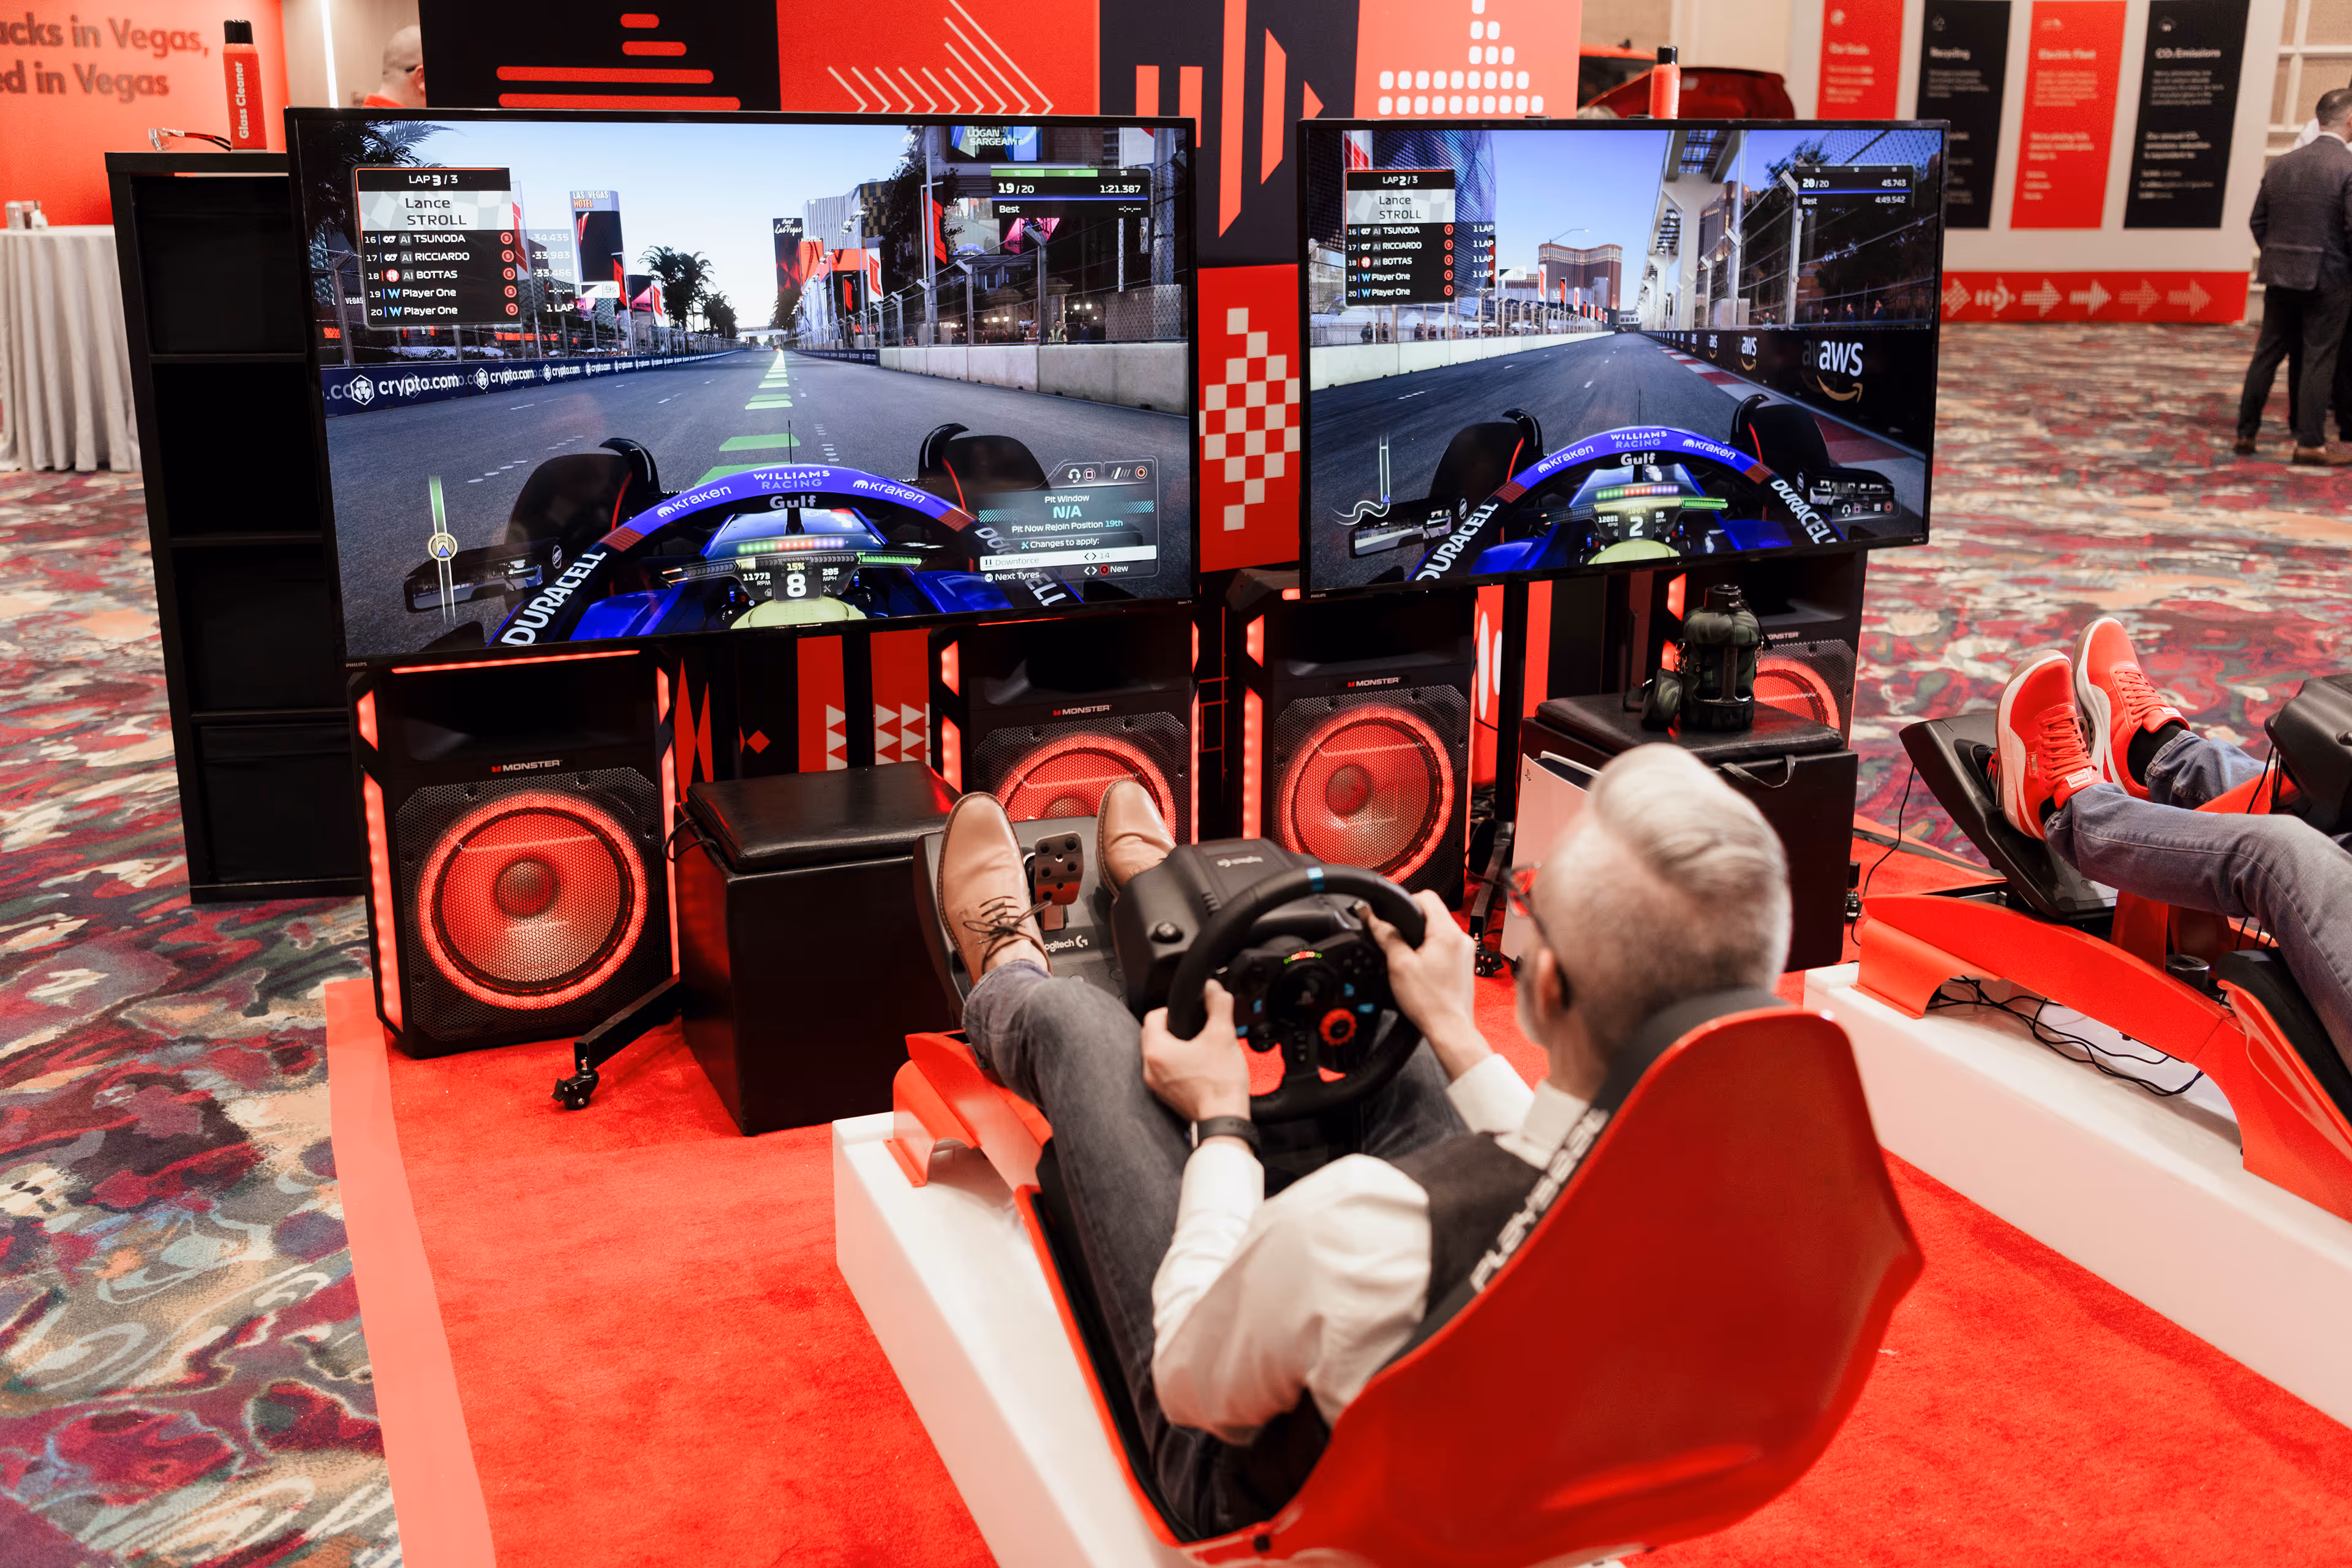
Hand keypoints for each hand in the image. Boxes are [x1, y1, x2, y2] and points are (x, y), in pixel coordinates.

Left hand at [1142, 979, 1251, 1124]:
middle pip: (1154, 1035)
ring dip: (1175, 1046)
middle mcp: (1150, 1068)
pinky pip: (1165, 1071)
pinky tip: (1198, 1065)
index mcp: (1157, 1051)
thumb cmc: (1220, 1085)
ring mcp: (1156, 1085)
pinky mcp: (1166, 1095)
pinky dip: (1177, 1064)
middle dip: (1173, 1027)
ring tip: (1198, 1046)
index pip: (1153, 1016)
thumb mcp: (1223, 1035)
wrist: (1224, 1119)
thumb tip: (1214, 988)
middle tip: (1195, 1027)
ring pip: (1159, 1054)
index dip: (1172, 1009)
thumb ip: (1218, 1005)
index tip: (1188, 1012)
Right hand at [1362, 890, 1489, 1078]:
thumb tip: (1372, 916)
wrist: (1449, 1028)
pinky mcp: (1465, 963)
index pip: (1427, 896)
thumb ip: (1386, 935)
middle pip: (1433, 913)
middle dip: (1412, 923)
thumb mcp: (1399, 965)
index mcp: (1447, 933)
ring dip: (1422, 937)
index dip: (1405, 902)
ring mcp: (1466, 951)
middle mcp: (1461, 938)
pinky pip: (1446, 945)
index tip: (1392, 916)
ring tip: (1409, 957)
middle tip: (1398, 941)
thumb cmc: (1429, 1002)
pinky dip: (1432, 950)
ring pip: (1439, 930)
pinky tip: (1422, 968)